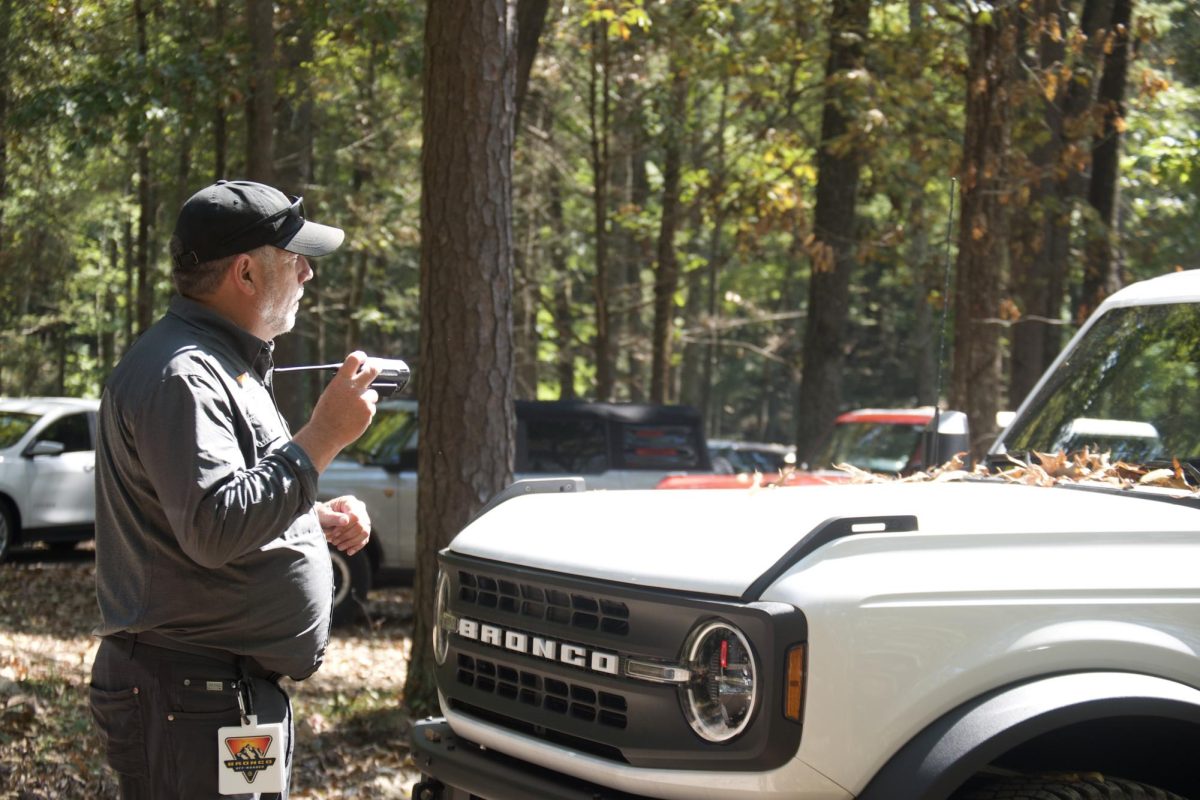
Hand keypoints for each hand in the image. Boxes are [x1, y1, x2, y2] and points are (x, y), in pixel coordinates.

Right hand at [292, 351, 380, 471]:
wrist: (325, 434)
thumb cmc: (326, 414)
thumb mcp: (331, 393)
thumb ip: (344, 384)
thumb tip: (359, 378)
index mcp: (341, 381)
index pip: (354, 359)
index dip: (360, 356)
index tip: (363, 358)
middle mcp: (353, 388)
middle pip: (373, 370)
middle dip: (377, 367)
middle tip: (378, 368)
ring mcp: (363, 400)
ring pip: (373, 394)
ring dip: (367, 399)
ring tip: (353, 410)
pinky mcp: (369, 412)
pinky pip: (371, 408)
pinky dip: (365, 412)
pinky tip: (354, 418)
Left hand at [318, 496, 371, 555]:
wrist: (322, 520)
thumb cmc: (321, 515)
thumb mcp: (323, 515)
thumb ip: (333, 517)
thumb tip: (346, 521)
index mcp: (349, 501)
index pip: (355, 516)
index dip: (345, 527)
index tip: (334, 533)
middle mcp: (359, 508)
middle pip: (361, 525)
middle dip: (347, 536)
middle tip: (334, 541)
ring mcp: (363, 519)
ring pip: (365, 533)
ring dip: (351, 542)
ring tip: (339, 546)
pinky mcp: (363, 529)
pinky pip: (365, 539)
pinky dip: (357, 546)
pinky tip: (348, 551)